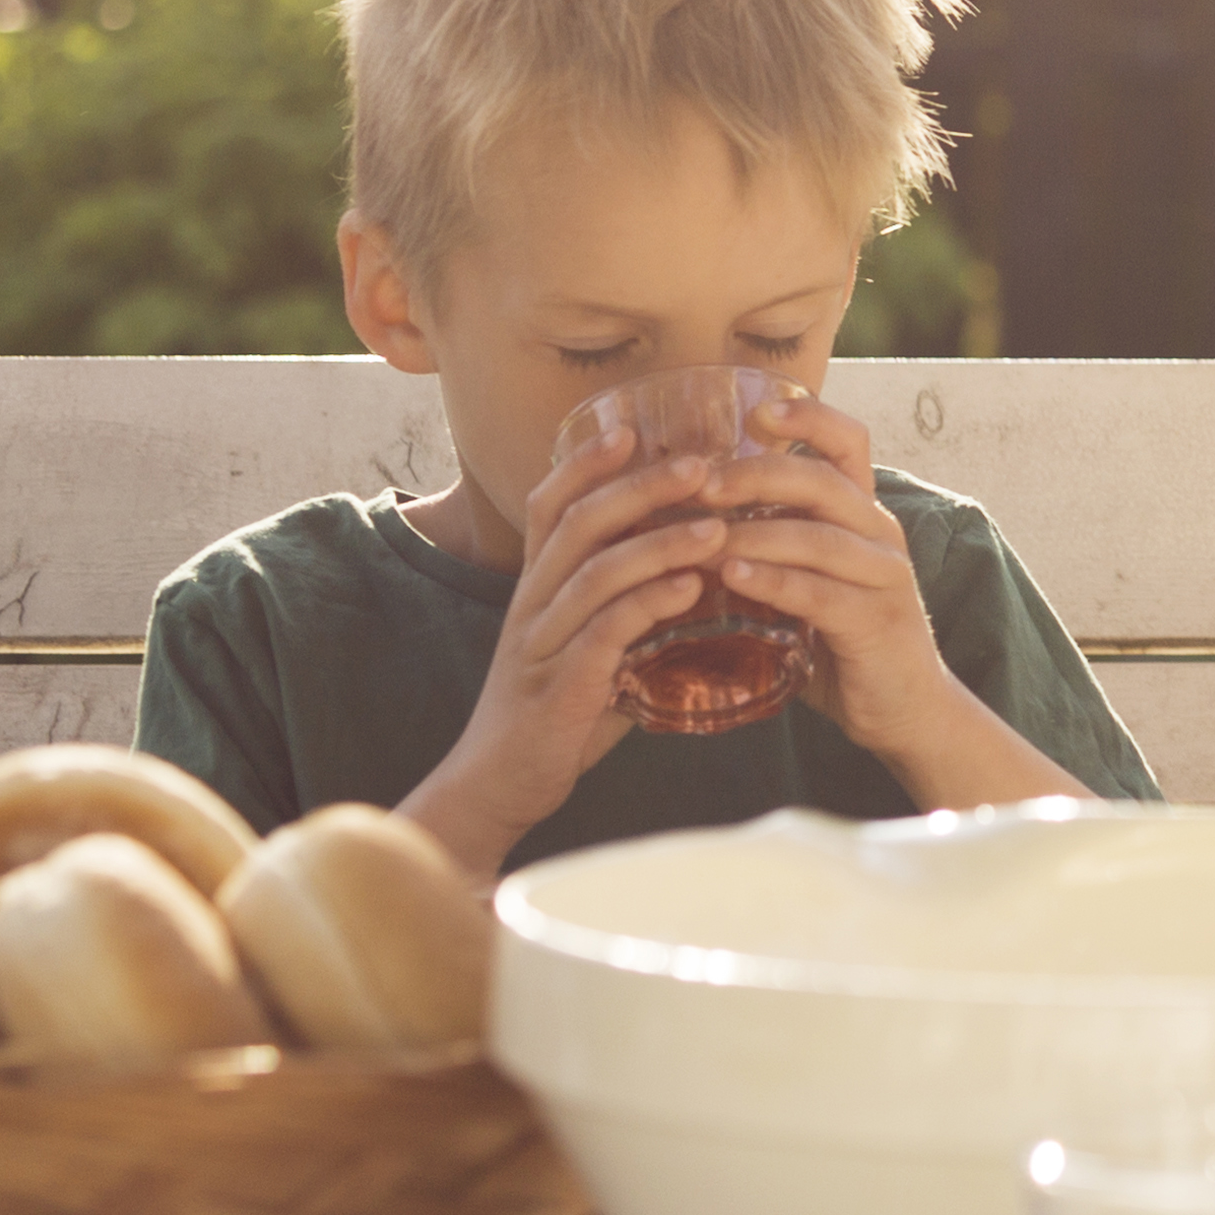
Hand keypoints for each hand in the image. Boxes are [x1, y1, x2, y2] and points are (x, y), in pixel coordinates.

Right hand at [400, 399, 742, 869]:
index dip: (585, 464)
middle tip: (701, 465)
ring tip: (717, 527)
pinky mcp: (558, 690)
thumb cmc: (557, 711)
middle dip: (640, 488)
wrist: (497, 788)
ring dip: (659, 545)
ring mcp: (542, 646)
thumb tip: (702, 573)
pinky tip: (691, 592)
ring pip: (595, 575)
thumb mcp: (589, 646)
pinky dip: (648, 607)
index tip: (631, 426)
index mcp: (538, 587)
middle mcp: (533, 605)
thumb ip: (630, 608)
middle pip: (578, 526)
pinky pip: (602, 635)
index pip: (551, 507)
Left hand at [698, 390, 975, 759]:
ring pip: (818, 536)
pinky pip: (823, 593)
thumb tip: (680, 517)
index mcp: (862, 513)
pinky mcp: (877, 622)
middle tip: (699, 481)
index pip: (848, 442)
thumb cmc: (838, 639)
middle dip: (757, 475)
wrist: (903, 705)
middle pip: (823, 481)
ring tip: (701, 536)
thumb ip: (769, 546)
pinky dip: (775, 582)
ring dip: (753, 532)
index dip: (808, 419)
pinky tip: (733, 579)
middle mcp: (879, 532)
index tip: (757, 409)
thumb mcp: (808, 577)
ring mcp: (884, 576)